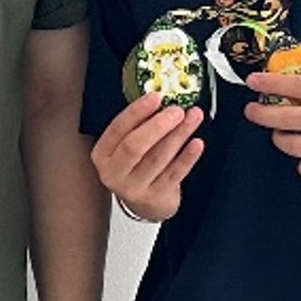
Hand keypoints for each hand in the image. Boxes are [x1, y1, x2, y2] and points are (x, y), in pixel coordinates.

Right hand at [91, 94, 207, 220]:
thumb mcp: (127, 147)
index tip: (155, 97)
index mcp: (103, 154)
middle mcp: (114, 173)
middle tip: (176, 111)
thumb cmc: (138, 166)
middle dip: (158, 126)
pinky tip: (196, 143)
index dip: (136, 112)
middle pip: (134, 147)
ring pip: (158, 157)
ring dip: (178, 135)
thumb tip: (162, 100)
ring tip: (193, 118)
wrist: (148, 203)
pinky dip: (187, 157)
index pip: (117, 129)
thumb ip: (139, 125)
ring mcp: (135, 188)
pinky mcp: (156, 197)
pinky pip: (174, 174)